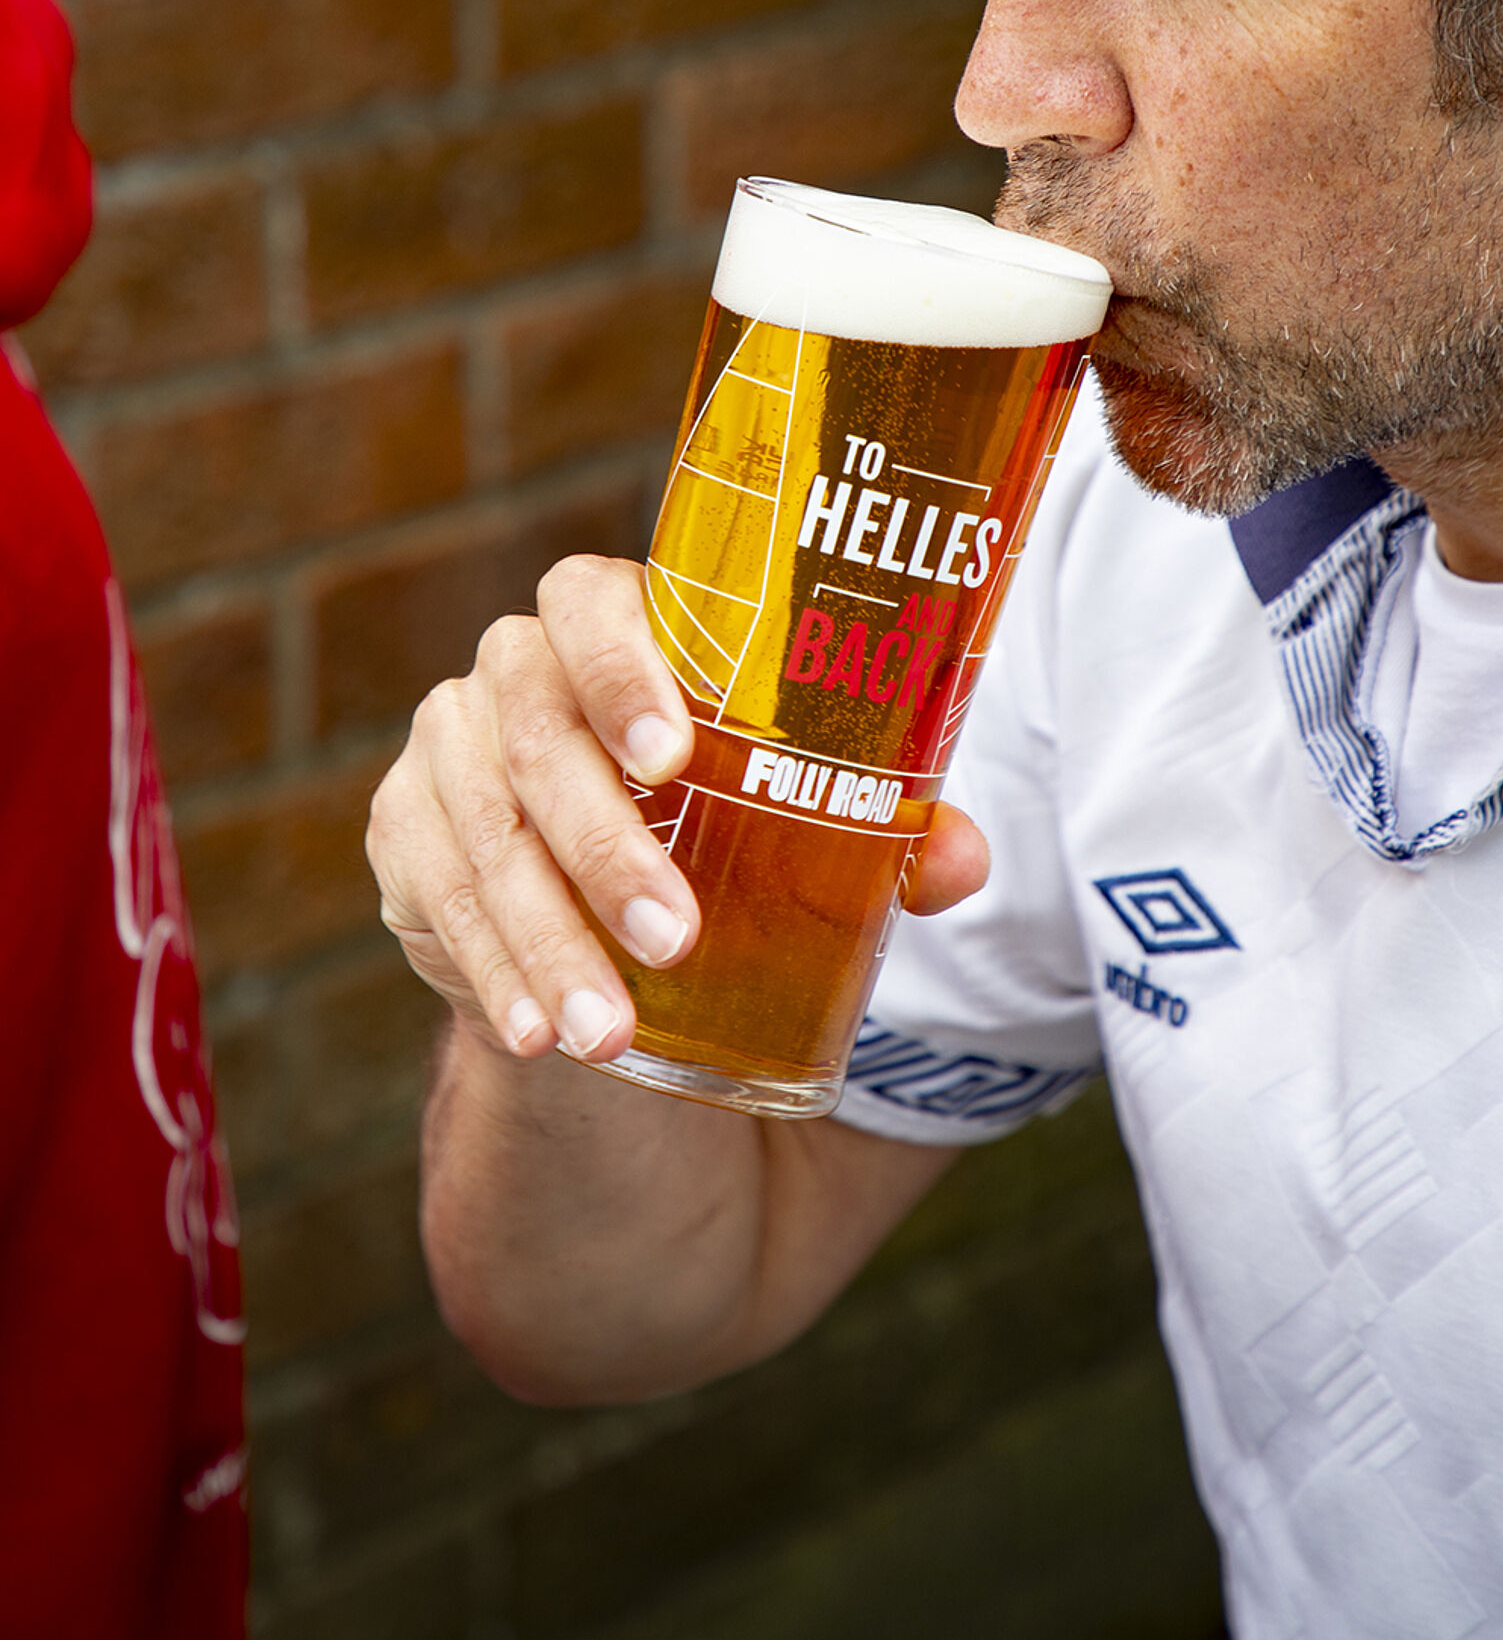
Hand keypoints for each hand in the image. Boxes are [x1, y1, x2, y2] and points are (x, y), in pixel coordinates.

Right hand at [366, 554, 989, 1064]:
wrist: (608, 897)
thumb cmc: (727, 818)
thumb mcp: (799, 814)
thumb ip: (879, 830)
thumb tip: (961, 867)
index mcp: (613, 623)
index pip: (587, 604)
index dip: (620, 669)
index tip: (674, 756)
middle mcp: (514, 670)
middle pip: (538, 739)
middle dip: (606, 847)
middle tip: (676, 939)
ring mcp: (449, 748)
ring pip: (486, 837)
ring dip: (549, 940)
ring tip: (612, 1031)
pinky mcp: (405, 832)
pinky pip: (438, 901)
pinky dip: (494, 975)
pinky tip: (540, 1035)